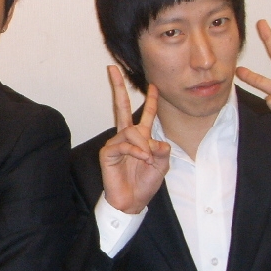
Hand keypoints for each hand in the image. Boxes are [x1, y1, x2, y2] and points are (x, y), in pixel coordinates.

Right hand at [100, 66, 169, 213]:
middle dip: (117, 87)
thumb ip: (162, 151)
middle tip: (112, 69)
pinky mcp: (108, 153)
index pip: (146, 114)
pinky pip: (123, 144)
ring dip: (142, 143)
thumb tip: (157, 141)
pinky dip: (135, 150)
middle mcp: (126, 137)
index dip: (152, 100)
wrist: (132, 201)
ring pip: (130, 130)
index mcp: (140, 138)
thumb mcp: (162, 166)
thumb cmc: (144, 183)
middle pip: (122, 107)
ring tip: (147, 158)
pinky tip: (142, 158)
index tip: (154, 85)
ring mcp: (116, 144)